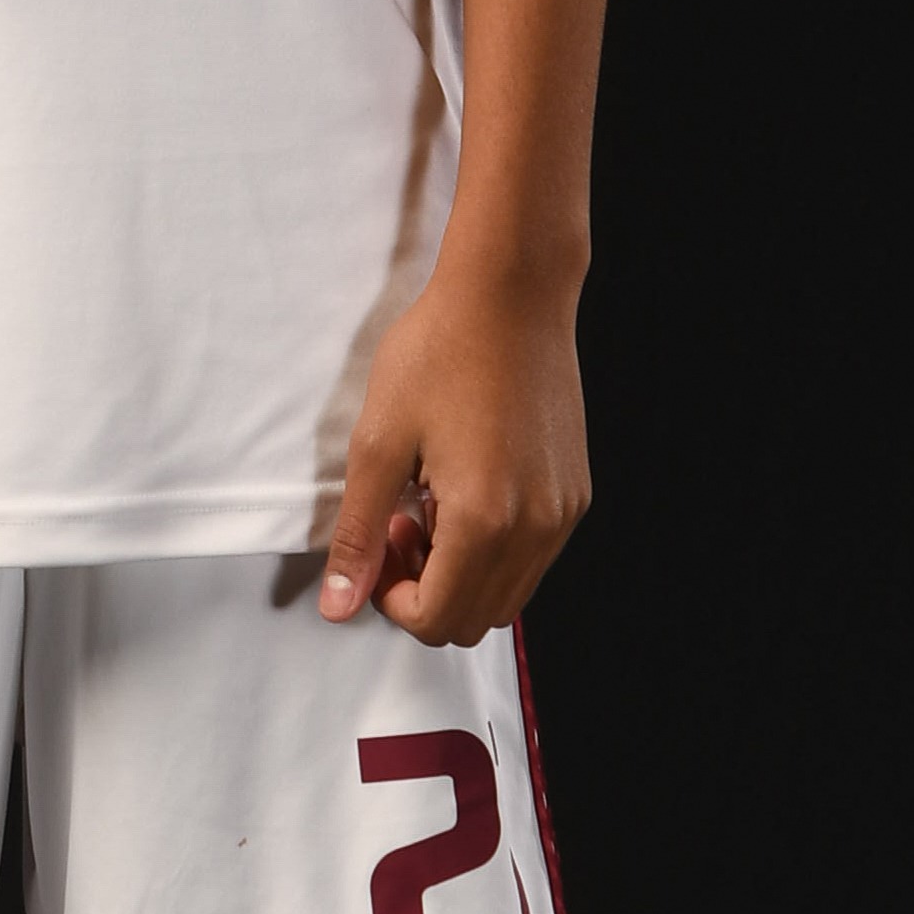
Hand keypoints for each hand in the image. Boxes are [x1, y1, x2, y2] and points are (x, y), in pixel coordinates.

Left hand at [318, 261, 590, 644]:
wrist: (511, 292)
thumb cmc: (440, 351)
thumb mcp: (379, 439)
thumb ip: (358, 533)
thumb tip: (338, 607)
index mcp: (484, 521)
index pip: (435, 620)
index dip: (391, 598)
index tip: (378, 540)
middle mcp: (536, 529)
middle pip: (473, 621)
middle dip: (425, 590)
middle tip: (401, 521)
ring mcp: (563, 514)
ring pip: (506, 595)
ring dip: (460, 572)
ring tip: (431, 499)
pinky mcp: (575, 494)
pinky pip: (532, 557)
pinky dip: (494, 547)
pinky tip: (467, 483)